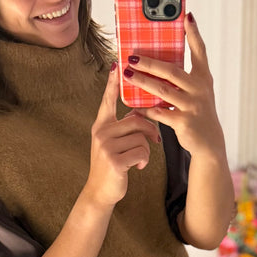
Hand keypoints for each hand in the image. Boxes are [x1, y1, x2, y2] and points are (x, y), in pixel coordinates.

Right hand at [85, 64, 161, 207]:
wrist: (101, 191)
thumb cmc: (112, 165)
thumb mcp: (114, 143)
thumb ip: (123, 127)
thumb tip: (140, 114)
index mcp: (101, 125)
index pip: (108, 100)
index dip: (112, 83)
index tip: (117, 65)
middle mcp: (101, 132)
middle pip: (137, 120)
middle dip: (150, 131)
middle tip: (155, 141)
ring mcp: (106, 146)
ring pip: (141, 137)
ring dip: (147, 150)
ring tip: (140, 159)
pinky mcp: (114, 160)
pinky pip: (141, 151)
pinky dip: (144, 160)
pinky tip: (138, 167)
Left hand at [123, 14, 225, 159]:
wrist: (209, 142)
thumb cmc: (198, 111)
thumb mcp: (197, 91)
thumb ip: (182, 76)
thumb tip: (157, 60)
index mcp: (203, 78)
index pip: (200, 51)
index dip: (194, 33)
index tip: (186, 15)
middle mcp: (200, 89)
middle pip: (171, 70)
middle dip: (149, 62)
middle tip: (131, 56)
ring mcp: (192, 106)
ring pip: (162, 90)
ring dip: (142, 82)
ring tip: (127, 74)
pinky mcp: (184, 122)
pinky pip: (160, 113)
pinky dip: (146, 110)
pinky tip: (134, 106)